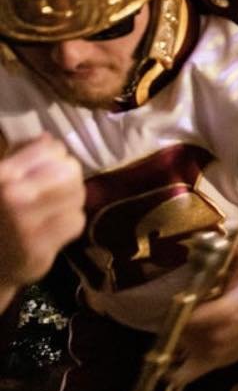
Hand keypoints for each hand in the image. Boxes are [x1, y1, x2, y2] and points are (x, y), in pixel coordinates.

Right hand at [0, 134, 85, 289]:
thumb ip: (18, 155)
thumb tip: (48, 139)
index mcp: (0, 176)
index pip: (51, 149)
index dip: (54, 153)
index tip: (48, 161)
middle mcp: (12, 199)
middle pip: (69, 171)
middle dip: (66, 175)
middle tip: (55, 184)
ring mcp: (27, 227)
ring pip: (77, 195)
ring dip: (70, 197)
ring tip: (52, 204)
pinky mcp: (39, 251)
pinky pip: (76, 221)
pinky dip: (68, 220)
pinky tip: (51, 224)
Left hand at [172, 242, 237, 384]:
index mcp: (229, 312)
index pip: (192, 315)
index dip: (180, 308)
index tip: (176, 299)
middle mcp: (219, 336)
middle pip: (182, 330)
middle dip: (174, 320)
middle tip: (173, 311)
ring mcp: (213, 354)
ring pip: (178, 347)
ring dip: (172, 337)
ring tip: (173, 326)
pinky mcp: (208, 366)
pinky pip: (183, 375)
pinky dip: (171, 372)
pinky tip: (164, 364)